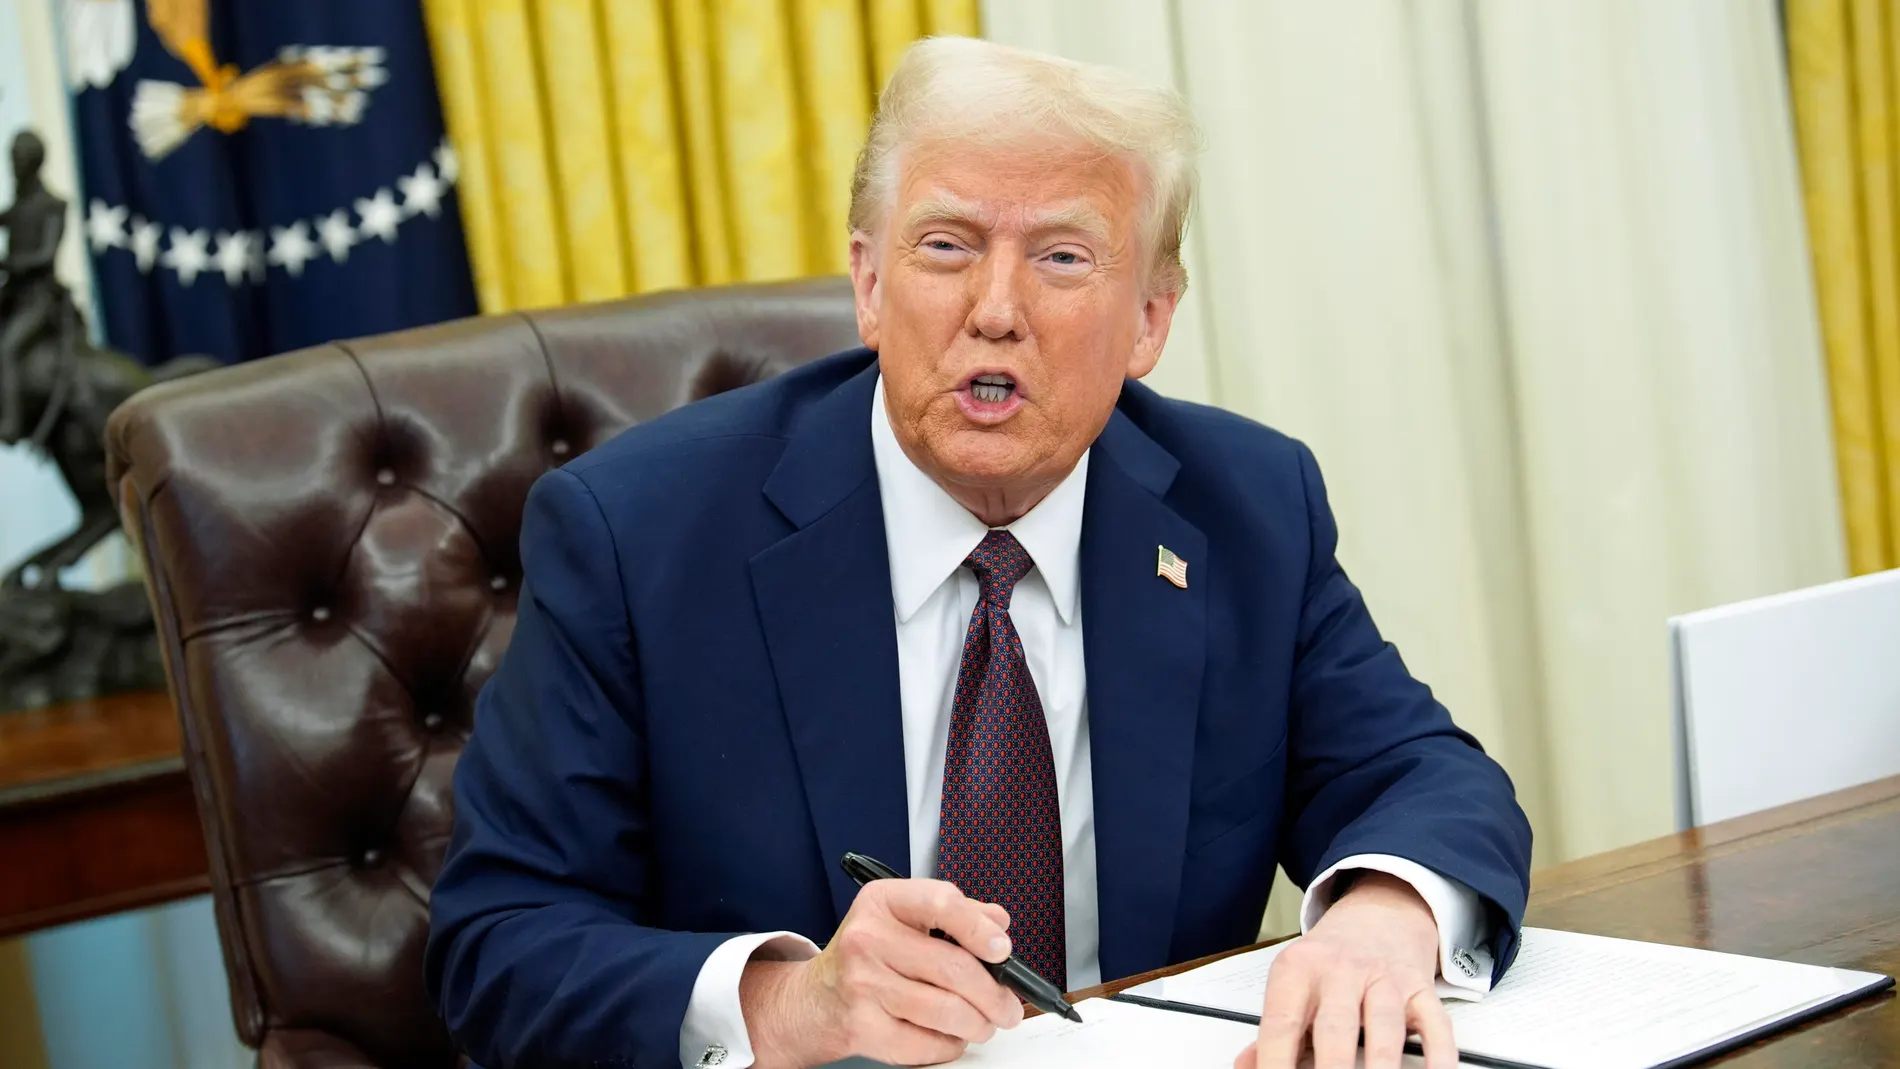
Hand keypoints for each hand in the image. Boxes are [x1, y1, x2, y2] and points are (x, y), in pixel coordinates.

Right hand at [740, 878, 1024, 1067]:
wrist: (816, 998)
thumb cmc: (868, 954)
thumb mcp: (903, 917)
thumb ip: (954, 914)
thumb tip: (997, 922)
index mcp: (882, 901)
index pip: (941, 903)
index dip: (980, 928)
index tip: (1003, 950)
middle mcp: (868, 938)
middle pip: (952, 967)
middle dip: (993, 994)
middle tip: (1007, 1007)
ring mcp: (862, 984)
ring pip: (946, 1011)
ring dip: (978, 1024)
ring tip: (984, 1024)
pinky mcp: (862, 1026)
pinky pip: (925, 1044)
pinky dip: (949, 1045)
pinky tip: (950, 1036)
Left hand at [1235, 872, 1454, 1068]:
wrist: (1380, 912)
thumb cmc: (1332, 957)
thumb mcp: (1294, 980)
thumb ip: (1274, 1029)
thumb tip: (1246, 1066)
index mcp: (1299, 969)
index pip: (1282, 1022)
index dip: (1275, 1060)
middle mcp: (1342, 971)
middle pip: (1335, 1025)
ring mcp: (1385, 979)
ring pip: (1385, 1026)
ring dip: (1380, 1065)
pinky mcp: (1421, 989)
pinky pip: (1436, 1025)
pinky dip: (1438, 1057)